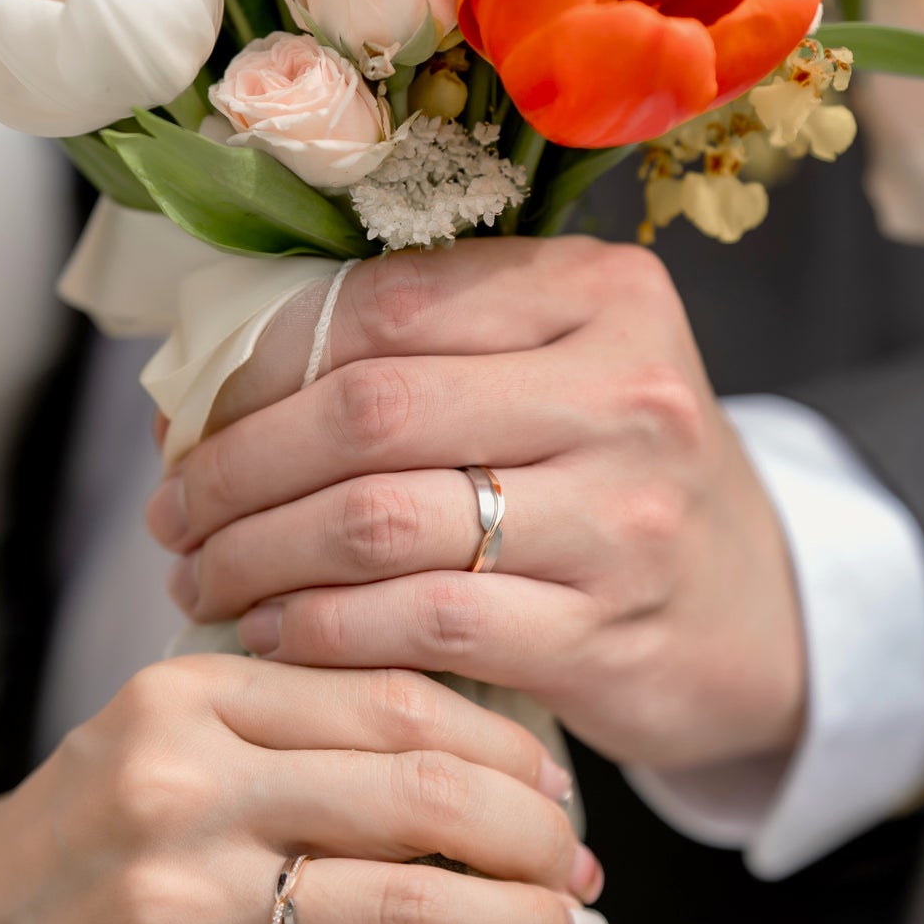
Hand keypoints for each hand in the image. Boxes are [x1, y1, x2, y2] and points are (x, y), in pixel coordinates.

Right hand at [0, 659, 599, 923]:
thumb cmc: (77, 827)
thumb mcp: (164, 726)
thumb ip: (294, 712)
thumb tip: (478, 742)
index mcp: (189, 695)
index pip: (396, 698)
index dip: (507, 743)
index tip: (560, 780)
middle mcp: (183, 787)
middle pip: (419, 793)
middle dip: (535, 834)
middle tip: (585, 863)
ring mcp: (181, 908)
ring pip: (406, 905)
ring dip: (522, 921)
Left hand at [147, 239, 805, 774]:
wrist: (753, 611)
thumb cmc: (612, 472)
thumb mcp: (556, 368)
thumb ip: (422, 345)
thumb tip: (209, 378)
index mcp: (601, 291)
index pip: (382, 306)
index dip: (258, 365)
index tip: (189, 418)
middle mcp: (625, 390)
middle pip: (369, 412)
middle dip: (237, 467)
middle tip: (170, 513)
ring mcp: (623, 516)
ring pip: (380, 522)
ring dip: (256, 556)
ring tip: (199, 576)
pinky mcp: (606, 631)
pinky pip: (420, 624)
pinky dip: (318, 631)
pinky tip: (270, 632)